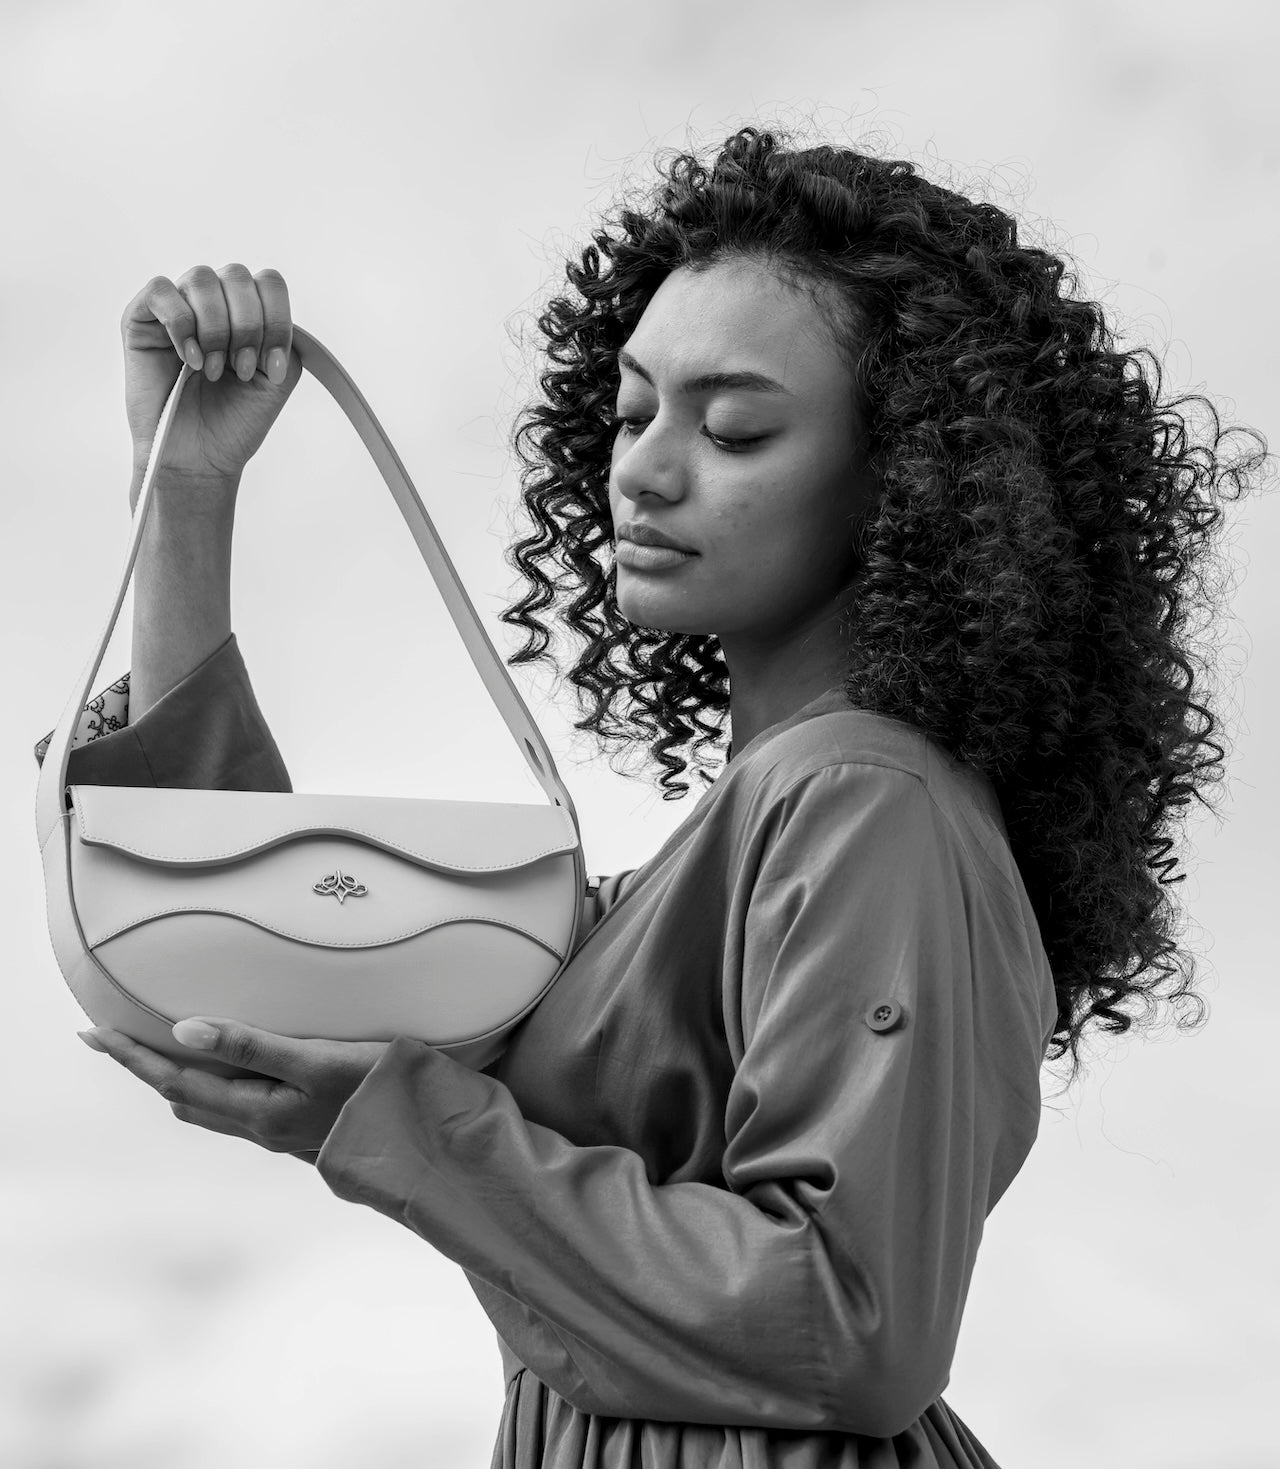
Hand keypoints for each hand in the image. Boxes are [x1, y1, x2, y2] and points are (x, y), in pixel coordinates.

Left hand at [79, 1018, 392, 1162]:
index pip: (175, 1081)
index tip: (90, 1034)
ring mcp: (282, 1133)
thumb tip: (182, 1031)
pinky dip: (212, 1088)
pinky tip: (229, 1075)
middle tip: (113, 1039)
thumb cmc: (377, 1089)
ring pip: (208, 1109)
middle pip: (183, 1098)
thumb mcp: (315, 1060)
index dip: (131, 1058)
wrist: (428, 1135)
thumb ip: (251, 1045)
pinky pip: (236, 1110)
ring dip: (175, 1080)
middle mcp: (262, 1128)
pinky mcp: (301, 1129)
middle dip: (144, 1069)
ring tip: (157, 1054)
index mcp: (257, 1112)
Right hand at [121, 263, 302, 506]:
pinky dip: (182, 325)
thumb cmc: (234, 420)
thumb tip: (272, 309)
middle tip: (242, 369)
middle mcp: (213, 304)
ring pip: (201, 279)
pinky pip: (161, 291)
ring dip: (215, 328)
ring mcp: (177, 308)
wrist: (199, 456)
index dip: (276, 320)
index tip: (270, 367)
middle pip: (237, 276)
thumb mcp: (276, 378)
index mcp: (248, 313)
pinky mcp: (141, 318)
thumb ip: (284, 338)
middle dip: (247, 326)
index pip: (268, 283)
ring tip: (214, 370)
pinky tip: (190, 360)